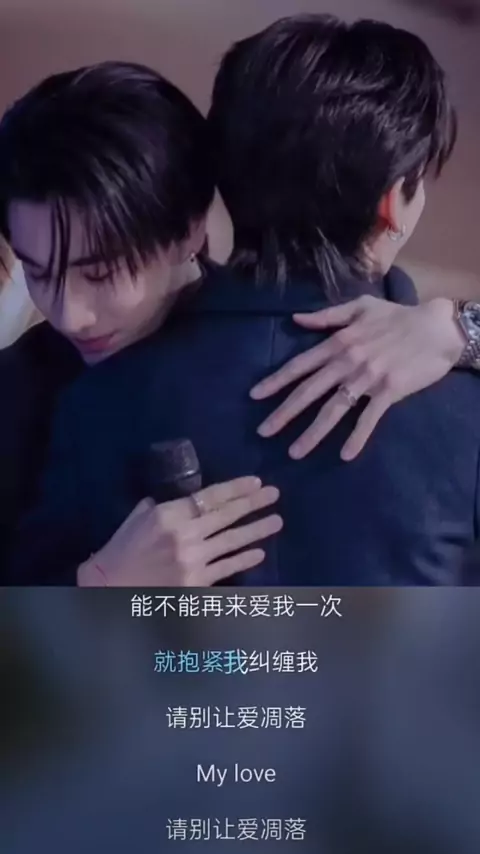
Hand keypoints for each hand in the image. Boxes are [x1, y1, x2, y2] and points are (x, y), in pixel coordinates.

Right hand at [78, 476, 281, 586]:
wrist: (109, 589)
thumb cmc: (121, 550)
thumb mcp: (138, 518)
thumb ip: (163, 506)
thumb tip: (185, 500)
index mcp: (169, 514)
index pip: (210, 497)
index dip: (236, 488)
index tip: (256, 482)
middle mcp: (185, 535)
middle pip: (226, 515)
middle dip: (253, 503)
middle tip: (274, 494)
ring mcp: (193, 560)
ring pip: (232, 541)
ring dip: (257, 530)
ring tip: (276, 521)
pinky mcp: (196, 583)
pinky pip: (226, 568)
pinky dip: (244, 560)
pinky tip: (259, 553)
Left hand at [251, 296, 464, 460]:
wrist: (437, 326)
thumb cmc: (398, 316)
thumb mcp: (360, 306)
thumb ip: (327, 316)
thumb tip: (295, 319)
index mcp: (338, 341)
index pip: (300, 365)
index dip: (276, 381)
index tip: (254, 395)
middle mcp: (347, 361)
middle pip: (309, 391)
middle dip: (284, 413)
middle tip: (263, 432)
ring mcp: (368, 378)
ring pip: (334, 409)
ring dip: (313, 433)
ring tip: (295, 452)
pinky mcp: (389, 391)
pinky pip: (369, 418)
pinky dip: (357, 437)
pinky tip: (345, 455)